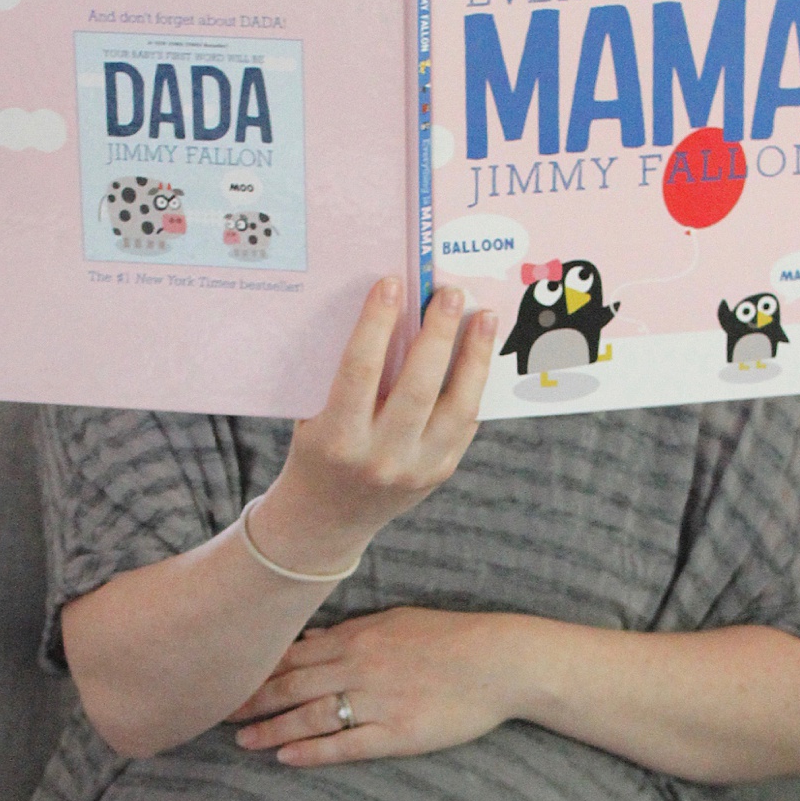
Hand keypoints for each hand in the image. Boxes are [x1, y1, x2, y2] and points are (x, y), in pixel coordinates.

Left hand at [230, 608, 518, 765]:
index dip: (254, 668)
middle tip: (214, 713)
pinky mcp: (398, 733)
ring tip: (242, 741)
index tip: (224, 676)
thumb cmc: (451, 638)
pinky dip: (312, 751)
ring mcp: (378, 701)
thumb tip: (311, 636)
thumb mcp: (397, 621)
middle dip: (250, 700)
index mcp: (357, 637)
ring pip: (311, 715)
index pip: (291, 653)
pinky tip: (286, 757)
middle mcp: (360, 666)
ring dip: (272, 729)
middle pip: (291, 684)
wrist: (503, 661)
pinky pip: (346, 744)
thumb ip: (351, 630)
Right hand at [243, 280, 496, 577]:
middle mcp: (379, 457)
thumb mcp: (315, 415)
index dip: (377, 323)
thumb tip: (392, 311)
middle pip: (418, 386)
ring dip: (474, 356)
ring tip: (484, 316)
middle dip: (437, 334)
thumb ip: (348, 375)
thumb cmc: (318, 448)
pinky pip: (464, 422)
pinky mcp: (439, 472)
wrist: (327, 516)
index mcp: (337, 439)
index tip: (391, 284)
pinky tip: (480, 351)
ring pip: (456, 406)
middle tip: (449, 293)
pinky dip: (474, 383)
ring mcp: (415, 469)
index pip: (360, 371)